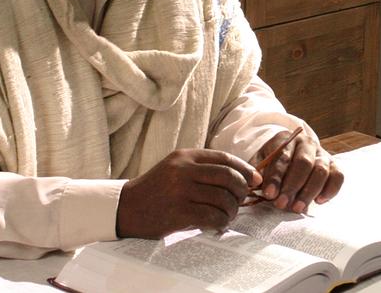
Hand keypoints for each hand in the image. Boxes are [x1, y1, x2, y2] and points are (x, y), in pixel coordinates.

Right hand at [116, 148, 259, 238]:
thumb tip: (240, 176)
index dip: (244, 169)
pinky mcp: (178, 213)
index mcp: (185, 156)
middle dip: (241, 190)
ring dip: (232, 209)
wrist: (126, 208)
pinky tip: (218, 224)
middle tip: (241, 199)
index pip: (224, 158)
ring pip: (223, 198)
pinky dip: (221, 222)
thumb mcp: (176, 168)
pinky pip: (212, 217)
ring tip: (229, 214)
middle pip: (228, 177)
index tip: (254, 179)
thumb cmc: (156, 189)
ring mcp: (181, 191)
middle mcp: (183, 170)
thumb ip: (202, 168)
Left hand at [252, 128, 343, 212]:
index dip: (276, 177)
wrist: (292, 158)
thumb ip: (256, 172)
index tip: (269, 194)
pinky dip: (331, 189)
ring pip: (321, 170)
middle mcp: (307, 143)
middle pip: (303, 163)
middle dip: (292, 186)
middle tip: (281, 204)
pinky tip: (319, 201)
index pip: (282, 157)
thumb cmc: (273, 164)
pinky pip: (338, 176)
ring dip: (309, 191)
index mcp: (286, 139)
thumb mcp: (261, 163)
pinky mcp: (334, 165)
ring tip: (297, 208)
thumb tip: (254, 182)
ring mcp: (322, 154)